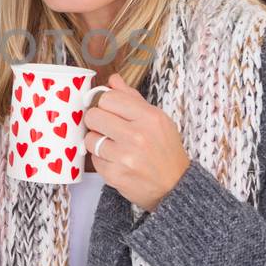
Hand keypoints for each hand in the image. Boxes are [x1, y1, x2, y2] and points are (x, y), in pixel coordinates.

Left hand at [81, 74, 190, 212]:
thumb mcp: (157, 120)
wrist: (175, 186)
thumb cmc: (165, 150)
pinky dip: (101, 159)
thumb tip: (112, 79)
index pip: (109, 98)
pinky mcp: (115, 175)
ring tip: (112, 145)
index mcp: (149, 117)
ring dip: (97, 141)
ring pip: (90, 138)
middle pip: (94, 116)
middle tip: (106, 127)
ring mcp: (125, 157)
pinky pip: (94, 160)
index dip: (105, 103)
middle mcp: (137, 136)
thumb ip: (132, 98)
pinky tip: (115, 161)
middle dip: (97, 120)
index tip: (108, 110)